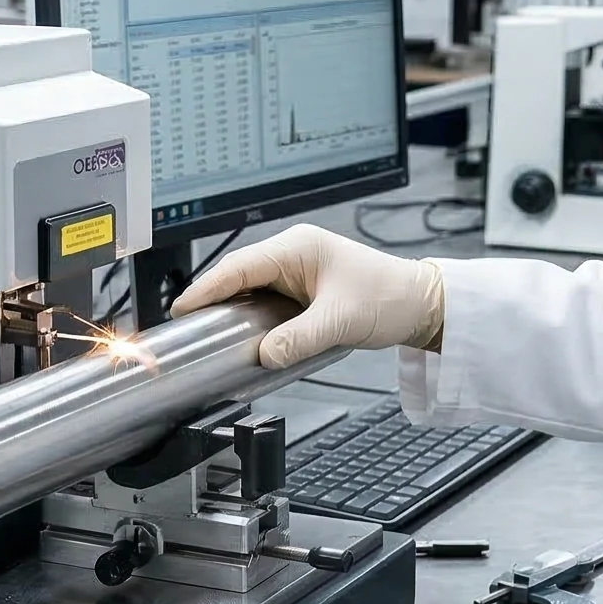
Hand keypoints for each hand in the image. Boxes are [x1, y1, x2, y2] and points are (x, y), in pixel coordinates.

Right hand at [172, 223, 444, 367]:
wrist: (420, 304)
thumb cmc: (389, 297)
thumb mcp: (340, 322)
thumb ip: (299, 340)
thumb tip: (263, 355)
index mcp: (297, 247)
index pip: (238, 265)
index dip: (207, 287)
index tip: (182, 307)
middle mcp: (293, 253)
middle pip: (238, 274)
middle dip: (212, 296)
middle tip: (186, 324)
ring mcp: (298, 269)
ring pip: (251, 286)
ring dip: (232, 306)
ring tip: (206, 330)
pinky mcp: (304, 287)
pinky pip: (266, 297)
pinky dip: (251, 314)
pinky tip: (242, 332)